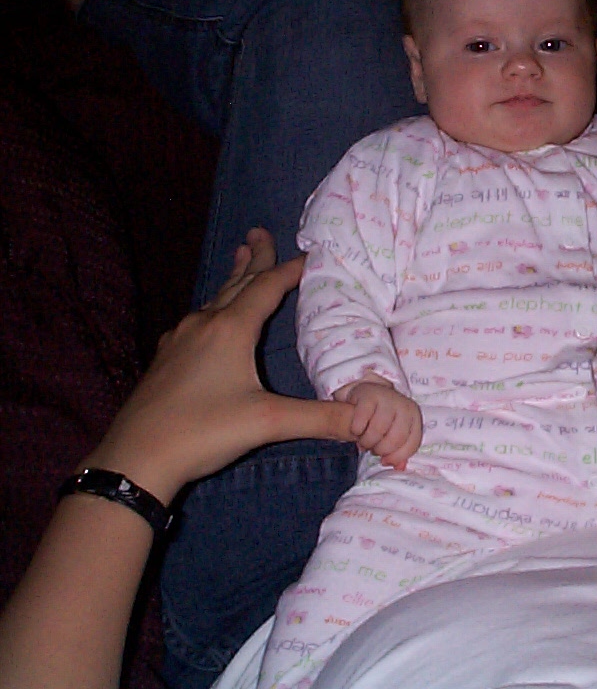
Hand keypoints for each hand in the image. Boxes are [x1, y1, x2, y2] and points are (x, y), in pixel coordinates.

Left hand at [81, 228, 357, 503]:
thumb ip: (321, 418)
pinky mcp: (165, 359)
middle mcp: (203, 325)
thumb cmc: (203, 431)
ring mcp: (180, 340)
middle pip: (237, 283)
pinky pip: (197, 320)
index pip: (268, 287)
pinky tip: (208, 316)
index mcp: (230, 329)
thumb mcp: (269, 423)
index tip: (312, 254)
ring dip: (233, 279)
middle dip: (254, 258)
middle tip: (260, 230)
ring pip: (214, 299)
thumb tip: (368, 418)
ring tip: (240, 258)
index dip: (291, 269)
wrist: (135, 458)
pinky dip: (215, 306)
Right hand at [336, 377, 422, 469]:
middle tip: (373, 448)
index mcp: (414, 417)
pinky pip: (361, 422)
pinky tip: (356, 429)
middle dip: (380, 450)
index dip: (397, 457)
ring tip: (364, 440)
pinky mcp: (368, 395)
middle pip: (395, 439)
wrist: (368, 394)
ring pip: (377, 431)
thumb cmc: (384, 418)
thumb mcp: (395, 433)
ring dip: (367, 442)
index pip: (412, 444)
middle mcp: (404, 406)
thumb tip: (399, 467)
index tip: (385, 460)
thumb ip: (399, 452)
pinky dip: (356, 430)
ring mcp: (387, 398)